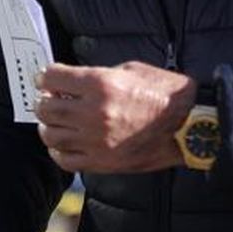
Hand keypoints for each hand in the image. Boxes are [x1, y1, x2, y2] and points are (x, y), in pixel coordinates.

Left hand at [35, 61, 194, 172]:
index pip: (53, 78)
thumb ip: (99, 74)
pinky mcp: (102, 161)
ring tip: (54, 121)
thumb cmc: (165, 93)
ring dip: (48, 125)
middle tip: (49, 99)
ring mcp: (96, 140)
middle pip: (47, 107)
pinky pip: (65, 160)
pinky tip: (63, 144)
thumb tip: (74, 81)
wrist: (188, 124)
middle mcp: (94, 112)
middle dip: (44, 100)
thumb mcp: (131, 70)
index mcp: (101, 84)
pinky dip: (58, 151)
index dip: (45, 77)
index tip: (46, 79)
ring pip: (50, 135)